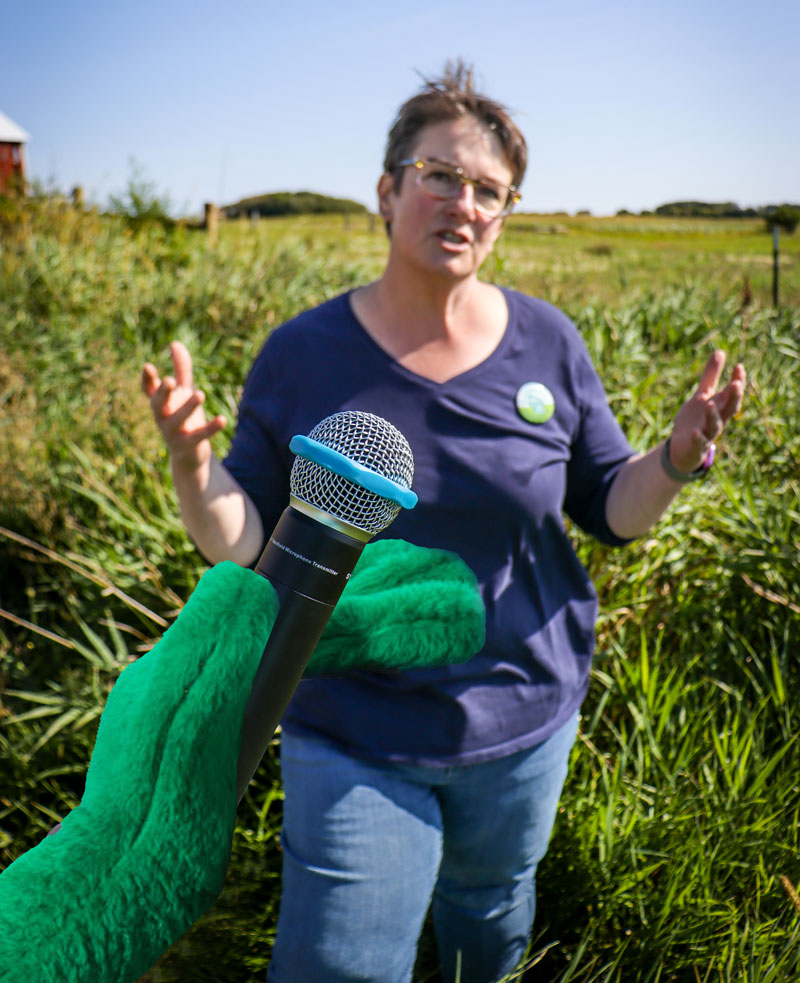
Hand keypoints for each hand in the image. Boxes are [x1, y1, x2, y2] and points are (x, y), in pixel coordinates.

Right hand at [141, 342, 226, 471]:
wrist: (188, 455)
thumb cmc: (183, 418)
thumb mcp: (182, 393)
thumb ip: (181, 370)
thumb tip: (174, 343)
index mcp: (160, 404)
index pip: (149, 391)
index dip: (147, 380)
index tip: (148, 366)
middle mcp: (162, 418)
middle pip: (158, 405)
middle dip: (163, 393)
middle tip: (169, 380)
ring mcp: (174, 433)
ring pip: (178, 420)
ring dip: (188, 407)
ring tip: (200, 394)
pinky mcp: (189, 444)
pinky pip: (200, 435)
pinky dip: (211, 428)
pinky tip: (223, 419)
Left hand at [668, 350, 745, 472]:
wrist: (683, 446)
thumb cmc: (696, 419)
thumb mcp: (702, 395)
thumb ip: (710, 376)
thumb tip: (720, 351)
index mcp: (720, 406)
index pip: (732, 392)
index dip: (737, 380)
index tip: (738, 366)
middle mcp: (718, 419)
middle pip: (730, 408)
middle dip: (734, 397)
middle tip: (736, 384)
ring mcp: (708, 433)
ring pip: (715, 425)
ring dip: (713, 415)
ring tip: (710, 403)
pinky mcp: (696, 445)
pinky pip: (699, 442)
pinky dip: (698, 437)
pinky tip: (695, 432)